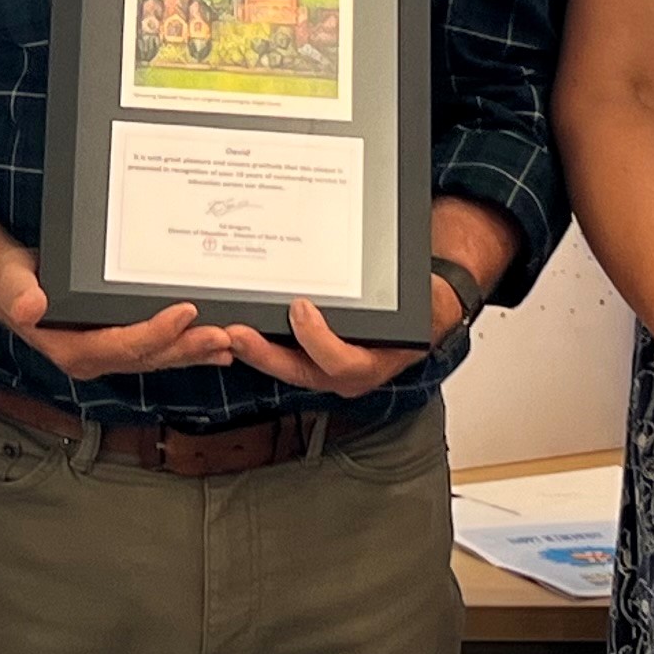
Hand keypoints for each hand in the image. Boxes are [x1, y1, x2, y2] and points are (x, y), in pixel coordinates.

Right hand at [0, 242, 238, 382]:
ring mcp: (109, 353)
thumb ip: (20, 294)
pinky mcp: (119, 342)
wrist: (8, 285)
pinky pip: (158, 348)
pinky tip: (214, 346)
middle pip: (150, 356)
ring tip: (231, 343)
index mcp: (72, 350)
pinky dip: (186, 346)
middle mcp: (95, 357)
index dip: (156, 333)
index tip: (185, 314)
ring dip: (194, 351)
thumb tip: (31, 306)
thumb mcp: (10, 283)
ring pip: (159, 357)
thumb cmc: (10, 282)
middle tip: (225, 335)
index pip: (123, 345)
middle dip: (189, 347)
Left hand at [223, 278, 458, 399]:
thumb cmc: (421, 309)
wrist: (427, 316)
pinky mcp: (314, 360)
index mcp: (374, 364)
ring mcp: (328, 371)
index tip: (300, 308)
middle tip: (235, 333)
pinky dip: (261, 344)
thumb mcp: (420, 304)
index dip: (316, 338)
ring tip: (226, 331)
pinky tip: (240, 329)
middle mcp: (347, 375)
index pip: (339, 363)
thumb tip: (375, 279)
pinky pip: (284, 356)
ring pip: (285, 366)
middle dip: (262, 354)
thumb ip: (395, 300)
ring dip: (254, 351)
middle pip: (298, 371)